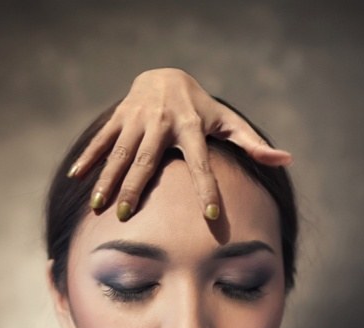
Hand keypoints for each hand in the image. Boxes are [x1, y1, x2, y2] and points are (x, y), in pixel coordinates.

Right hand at [70, 68, 292, 220]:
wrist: (165, 75)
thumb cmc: (202, 109)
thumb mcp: (227, 122)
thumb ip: (253, 145)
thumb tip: (285, 160)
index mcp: (192, 128)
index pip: (201, 163)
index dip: (207, 189)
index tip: (211, 216)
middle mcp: (162, 123)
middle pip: (147, 161)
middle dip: (135, 188)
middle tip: (127, 216)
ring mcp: (137, 118)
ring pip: (120, 153)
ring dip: (108, 179)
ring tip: (99, 206)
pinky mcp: (119, 117)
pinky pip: (102, 140)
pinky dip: (89, 158)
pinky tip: (78, 179)